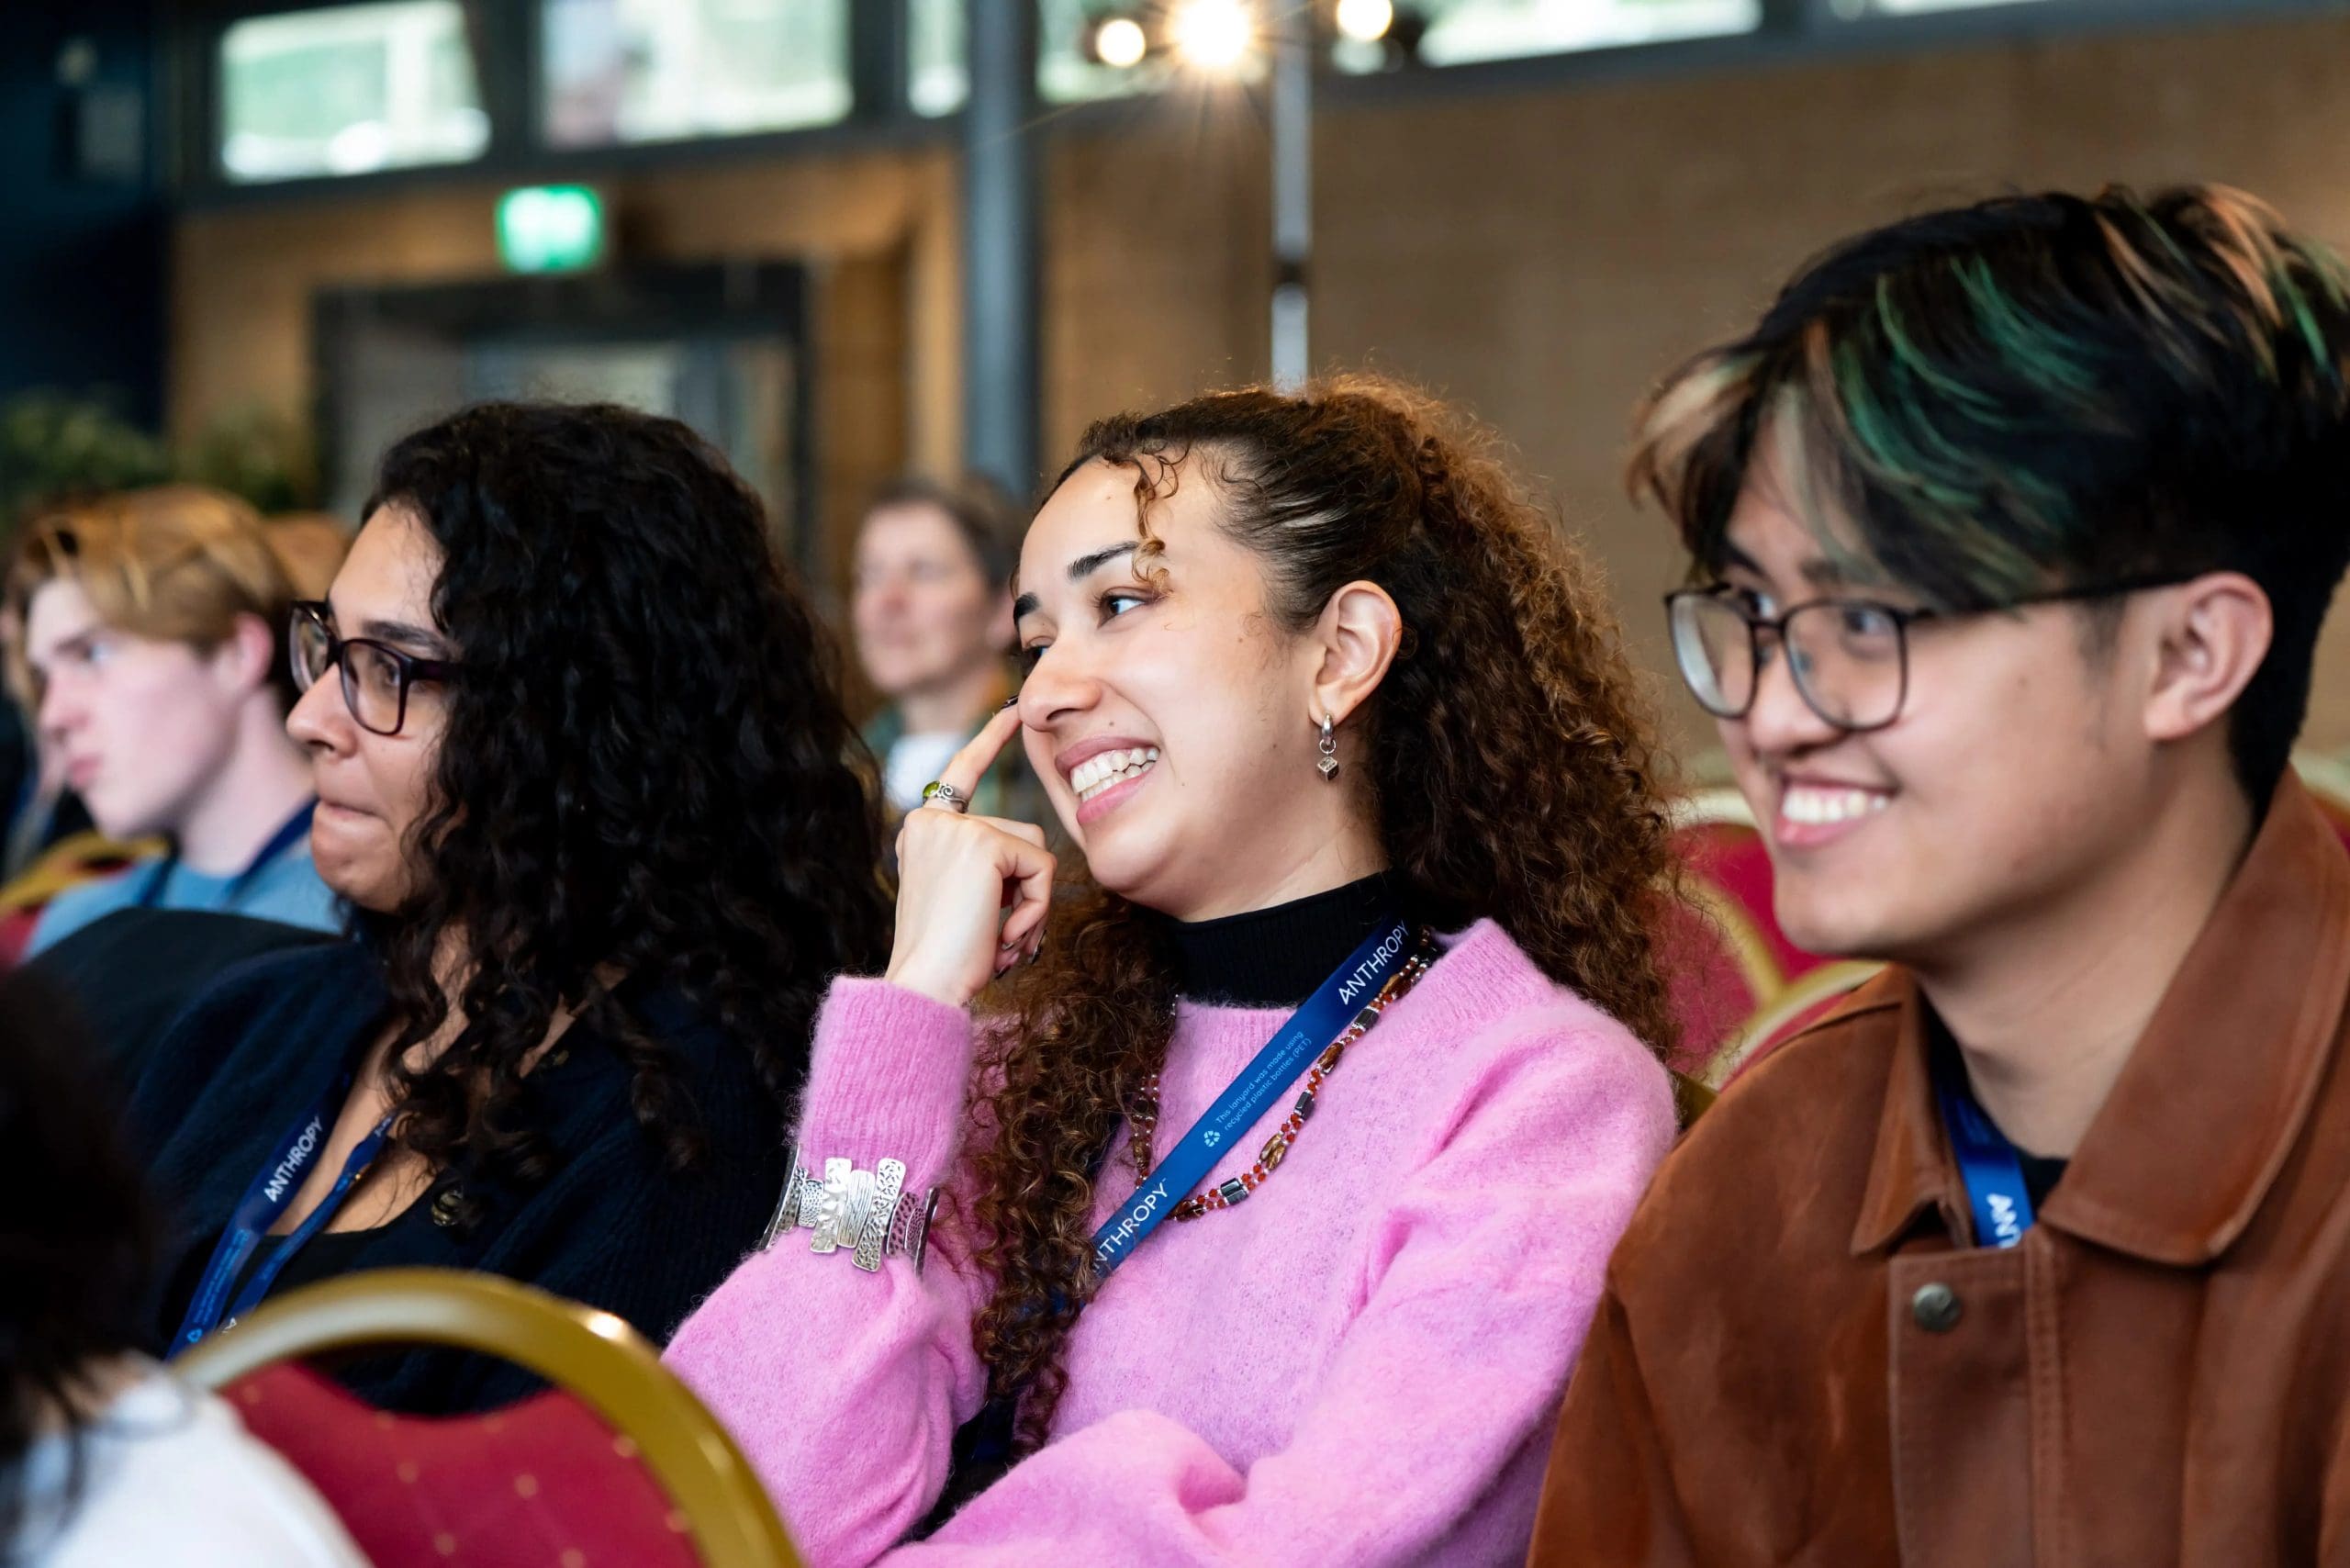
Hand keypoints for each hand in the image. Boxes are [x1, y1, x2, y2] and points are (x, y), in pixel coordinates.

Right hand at [883, 706, 1055, 1008]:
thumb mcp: (962, 899)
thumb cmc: (947, 958)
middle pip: (1022, 832)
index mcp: (923, 829)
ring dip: (1033, 902)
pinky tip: (1006, 934)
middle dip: (1028, 887)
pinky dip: (1037, 908)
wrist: (925, 984)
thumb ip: (987, 866)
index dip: (989, 742)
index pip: (962, 773)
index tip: (1013, 712)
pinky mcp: (983, 843)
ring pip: (1037, 850)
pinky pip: (1042, 869)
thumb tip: (1035, 860)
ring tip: (1002, 937)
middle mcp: (933, 819)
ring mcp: (956, 827)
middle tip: (1003, 934)